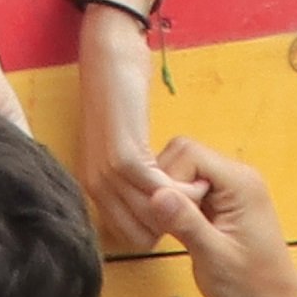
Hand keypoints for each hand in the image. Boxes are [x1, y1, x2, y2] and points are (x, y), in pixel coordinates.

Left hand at [76, 3, 194, 248]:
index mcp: (94, 187)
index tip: (181, 213)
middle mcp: (96, 186)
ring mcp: (108, 173)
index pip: (130, 237)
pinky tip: (198, 181)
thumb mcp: (119, 145)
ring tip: (201, 190)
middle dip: (175, 223)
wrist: (109, 59)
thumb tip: (150, 199)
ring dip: (185, 208)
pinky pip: (161, 191)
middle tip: (196, 205)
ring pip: (153, 216)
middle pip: (142, 235)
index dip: (160, 230)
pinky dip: (186, 191)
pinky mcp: (125, 156)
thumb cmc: (120, 97)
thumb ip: (129, 175)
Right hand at [149, 136, 296, 296]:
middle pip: (182, 156)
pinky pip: (190, 189)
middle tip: (165, 222)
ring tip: (171, 229)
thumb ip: (185, 222)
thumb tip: (155, 193)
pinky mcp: (224, 203)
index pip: (187, 153)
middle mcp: (238, 178)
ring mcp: (231, 189)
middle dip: (165, 185)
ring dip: (169, 197)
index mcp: (240, 183)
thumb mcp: (213, 257)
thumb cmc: (252, 288)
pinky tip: (179, 230)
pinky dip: (177, 206)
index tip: (164, 213)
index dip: (167, 178)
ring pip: (183, 172)